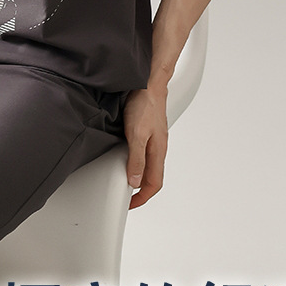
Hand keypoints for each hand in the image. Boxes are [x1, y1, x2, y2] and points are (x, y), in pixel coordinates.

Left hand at [123, 84, 168, 209]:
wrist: (149, 82)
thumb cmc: (145, 104)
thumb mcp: (136, 134)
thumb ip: (136, 158)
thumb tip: (135, 181)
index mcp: (158, 152)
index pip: (153, 184)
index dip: (142, 198)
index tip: (130, 204)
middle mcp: (158, 147)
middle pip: (153, 177)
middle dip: (141, 191)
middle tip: (128, 197)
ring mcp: (154, 139)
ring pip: (149, 165)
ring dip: (139, 176)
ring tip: (127, 182)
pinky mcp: (149, 130)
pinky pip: (145, 153)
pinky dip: (137, 162)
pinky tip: (129, 158)